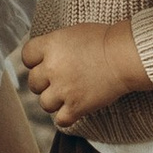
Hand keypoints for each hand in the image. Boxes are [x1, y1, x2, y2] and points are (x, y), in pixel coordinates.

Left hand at [22, 19, 152, 132]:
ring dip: (54, 100)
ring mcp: (63, 89)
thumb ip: (55, 44)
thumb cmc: (105, 40)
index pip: (26, 56)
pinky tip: (73, 109)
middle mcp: (52, 68)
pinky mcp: (76, 107)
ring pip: (44, 103)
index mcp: (51, 45)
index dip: (34, 61)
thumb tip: (44, 55)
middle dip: (44, 82)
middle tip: (59, 80)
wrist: (125, 56)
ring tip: (68, 94)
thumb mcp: (73, 32)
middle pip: (33, 82)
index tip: (44, 63)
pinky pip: (60, 120)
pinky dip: (66, 117)